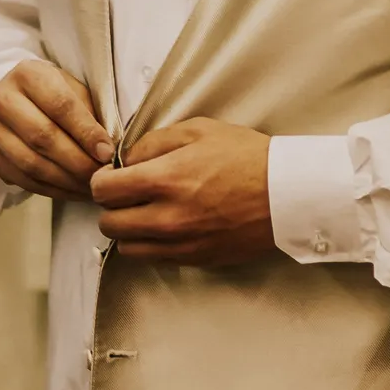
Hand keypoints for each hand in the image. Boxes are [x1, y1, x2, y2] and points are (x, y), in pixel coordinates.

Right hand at [0, 60, 115, 201]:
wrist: (15, 100)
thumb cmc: (54, 93)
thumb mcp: (73, 88)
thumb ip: (89, 112)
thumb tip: (107, 149)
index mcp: (27, 74)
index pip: (60, 105)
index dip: (86, 132)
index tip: (107, 152)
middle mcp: (2, 98)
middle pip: (43, 137)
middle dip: (77, 161)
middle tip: (101, 176)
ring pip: (31, 163)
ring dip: (66, 181)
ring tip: (90, 188)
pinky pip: (23, 180)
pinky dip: (52, 190)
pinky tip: (73, 192)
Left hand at [90, 116, 273, 264]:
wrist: (287, 194)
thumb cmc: (246, 156)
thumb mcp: (198, 130)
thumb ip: (154, 143)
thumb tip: (126, 160)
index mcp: (166, 179)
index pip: (104, 190)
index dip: (102, 180)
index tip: (113, 175)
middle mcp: (168, 216)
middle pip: (108, 223)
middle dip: (112, 206)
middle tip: (128, 194)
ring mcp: (181, 242)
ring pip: (127, 247)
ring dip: (129, 230)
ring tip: (146, 213)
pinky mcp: (195, 259)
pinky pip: (154, 258)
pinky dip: (151, 244)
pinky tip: (166, 227)